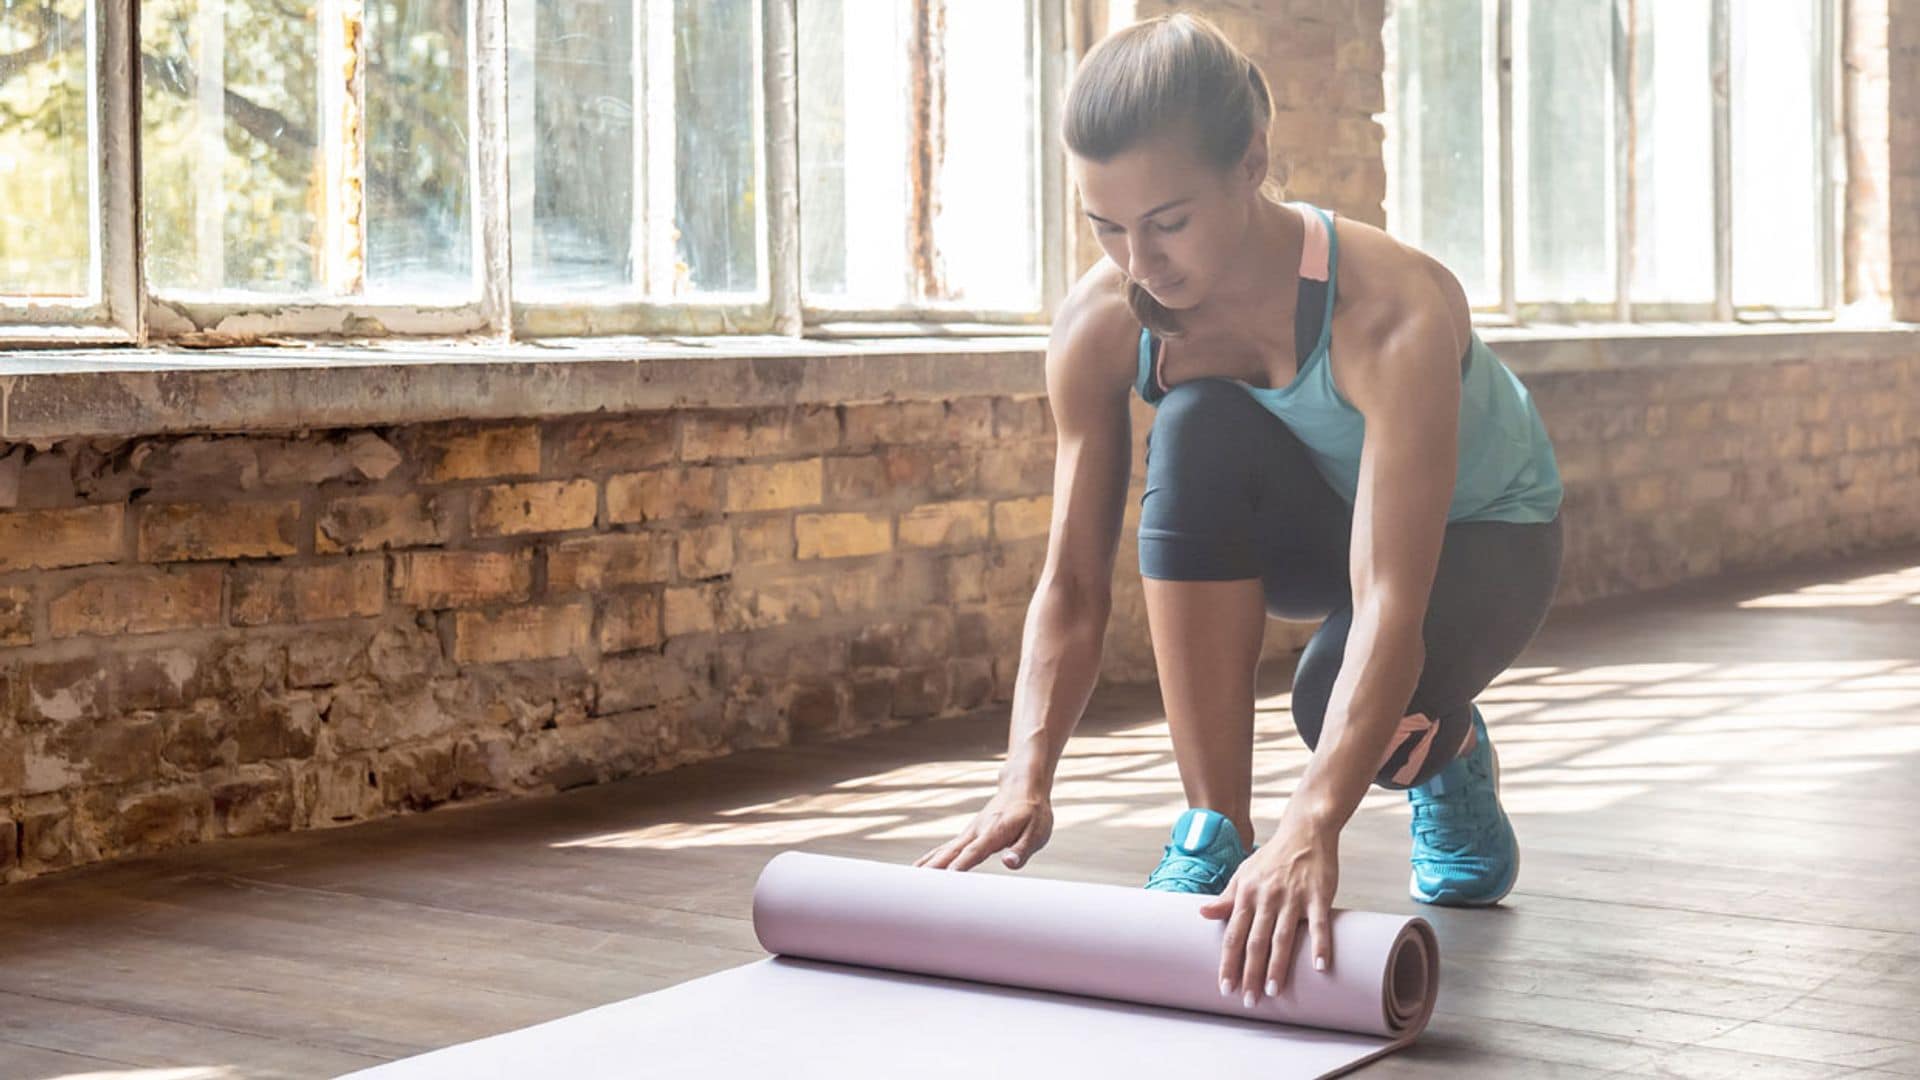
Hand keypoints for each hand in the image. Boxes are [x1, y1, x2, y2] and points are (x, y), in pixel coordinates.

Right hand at [913, 780, 1053, 871]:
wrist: (1022, 787)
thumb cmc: (1033, 813)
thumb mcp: (1037, 832)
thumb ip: (1022, 850)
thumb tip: (1009, 864)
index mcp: (993, 833)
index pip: (973, 852)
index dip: (959, 866)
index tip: (944, 879)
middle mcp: (975, 832)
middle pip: (950, 852)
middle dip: (933, 869)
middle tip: (915, 886)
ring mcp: (969, 833)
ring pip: (943, 850)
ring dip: (927, 865)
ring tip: (908, 882)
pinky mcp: (967, 835)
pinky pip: (945, 849)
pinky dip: (931, 859)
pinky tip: (919, 869)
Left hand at [1197, 813, 1338, 1004]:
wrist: (1305, 831)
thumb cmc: (1273, 857)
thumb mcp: (1244, 873)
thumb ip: (1227, 897)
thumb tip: (1202, 913)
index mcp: (1246, 894)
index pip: (1233, 934)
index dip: (1228, 962)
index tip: (1225, 988)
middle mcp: (1267, 897)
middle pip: (1255, 941)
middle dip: (1249, 973)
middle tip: (1248, 1000)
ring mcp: (1293, 897)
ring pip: (1282, 937)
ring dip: (1277, 966)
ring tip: (1272, 991)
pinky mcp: (1318, 895)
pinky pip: (1318, 924)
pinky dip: (1320, 946)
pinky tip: (1319, 967)